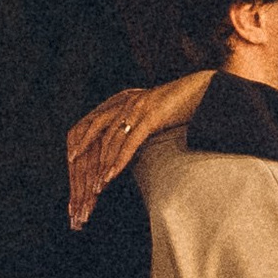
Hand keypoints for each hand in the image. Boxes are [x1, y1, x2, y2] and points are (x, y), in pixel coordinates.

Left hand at [67, 72, 211, 228]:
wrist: (204, 90)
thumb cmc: (180, 105)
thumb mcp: (151, 112)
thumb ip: (136, 123)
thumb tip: (126, 141)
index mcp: (123, 100)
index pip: (95, 123)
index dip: (82, 143)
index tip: (73, 161)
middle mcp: (126, 101)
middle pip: (97, 133)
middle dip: (87, 158)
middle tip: (80, 180)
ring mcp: (138, 108)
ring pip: (112, 141)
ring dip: (103, 166)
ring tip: (97, 186)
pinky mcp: (151, 116)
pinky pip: (130, 143)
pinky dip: (119, 161)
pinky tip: (112, 175)